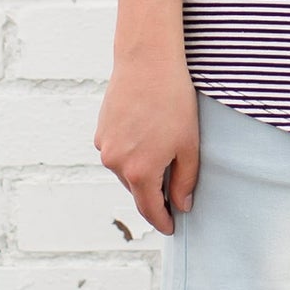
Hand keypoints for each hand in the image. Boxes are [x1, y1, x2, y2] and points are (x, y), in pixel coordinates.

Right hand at [95, 48, 200, 235]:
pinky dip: (132, 153)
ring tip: (163, 155)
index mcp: (140, 171)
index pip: (150, 209)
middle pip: (138, 190)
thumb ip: (185, 181)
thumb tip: (181, 206)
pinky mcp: (100, 131)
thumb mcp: (188, 145)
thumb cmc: (174, 101)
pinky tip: (148, 137)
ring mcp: (105, 146)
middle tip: (175, 193)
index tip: (171, 228)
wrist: (147, 62)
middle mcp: (116, 163)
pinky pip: (118, 152)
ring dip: (142, 172)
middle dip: (155, 195)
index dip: (163, 221)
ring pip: (126, 171)